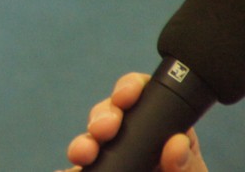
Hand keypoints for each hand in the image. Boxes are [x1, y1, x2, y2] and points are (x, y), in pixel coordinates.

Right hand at [57, 73, 207, 171]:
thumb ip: (185, 165)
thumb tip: (177, 142)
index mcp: (160, 132)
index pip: (140, 96)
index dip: (128, 89)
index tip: (125, 97)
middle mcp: (131, 139)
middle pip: (108, 114)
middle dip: (101, 116)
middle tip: (103, 130)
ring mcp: (111, 158)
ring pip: (89, 141)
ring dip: (82, 143)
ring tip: (82, 153)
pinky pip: (75, 170)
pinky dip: (67, 170)